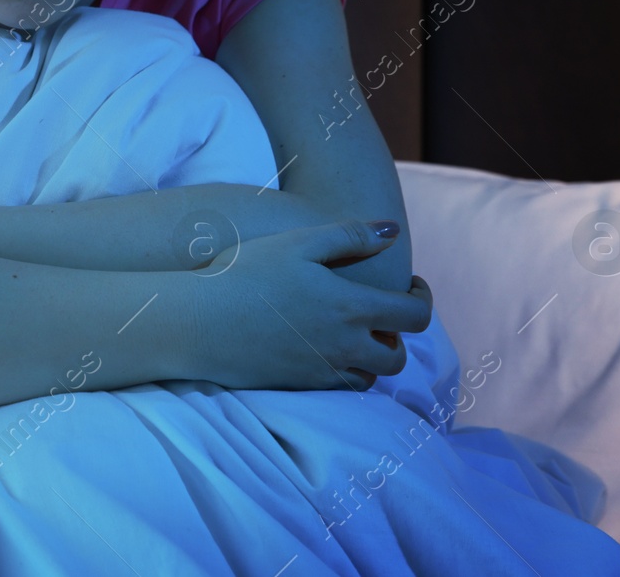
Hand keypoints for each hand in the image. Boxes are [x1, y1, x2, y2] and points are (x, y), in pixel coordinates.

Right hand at [187, 220, 432, 391]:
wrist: (197, 322)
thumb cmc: (245, 274)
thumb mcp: (297, 242)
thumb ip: (350, 236)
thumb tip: (392, 232)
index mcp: (351, 307)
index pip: (414, 316)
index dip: (422, 298)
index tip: (410, 285)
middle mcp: (345, 345)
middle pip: (398, 354)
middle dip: (399, 333)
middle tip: (381, 311)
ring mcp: (323, 370)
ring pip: (372, 375)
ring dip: (374, 355)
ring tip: (354, 332)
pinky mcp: (301, 384)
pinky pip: (341, 386)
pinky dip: (347, 370)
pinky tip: (326, 348)